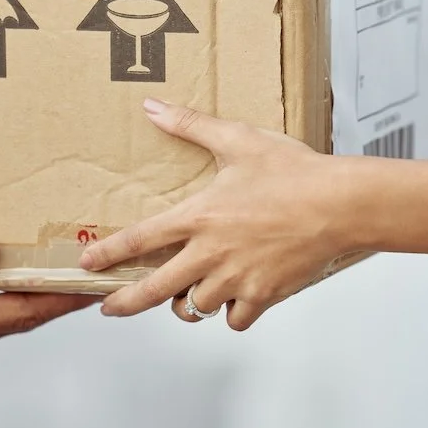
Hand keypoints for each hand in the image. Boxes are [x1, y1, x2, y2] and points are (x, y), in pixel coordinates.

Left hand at [79, 99, 364, 330]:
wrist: (339, 203)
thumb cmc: (292, 171)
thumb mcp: (235, 139)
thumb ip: (189, 124)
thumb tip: (153, 107)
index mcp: (198, 217)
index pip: (138, 240)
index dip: (108, 254)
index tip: (88, 264)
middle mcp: (210, 254)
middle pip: (154, 290)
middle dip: (125, 302)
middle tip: (109, 308)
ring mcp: (236, 279)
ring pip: (195, 307)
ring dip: (187, 302)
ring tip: (189, 291)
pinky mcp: (263, 295)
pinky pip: (236, 319)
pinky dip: (232, 313)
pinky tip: (235, 298)